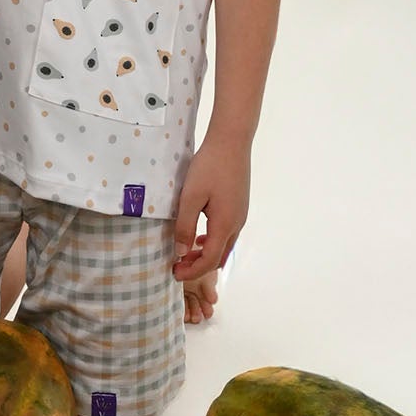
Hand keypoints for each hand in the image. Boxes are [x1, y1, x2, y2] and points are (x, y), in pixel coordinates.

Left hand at [172, 131, 250, 286]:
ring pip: (225, 245)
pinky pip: (227, 233)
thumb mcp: (190, 197)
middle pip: (220, 256)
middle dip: (199, 266)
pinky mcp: (239, 206)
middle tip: (178, 266)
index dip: (193, 270)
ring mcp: (241, 215)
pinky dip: (213, 242)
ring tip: (186, 254)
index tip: (175, 273)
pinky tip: (200, 237)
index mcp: (225, 224)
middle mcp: (237, 224)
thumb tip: (182, 253)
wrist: (231, 142)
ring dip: (206, 254)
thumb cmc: (209, 167)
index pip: (210, 260)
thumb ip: (185, 226)